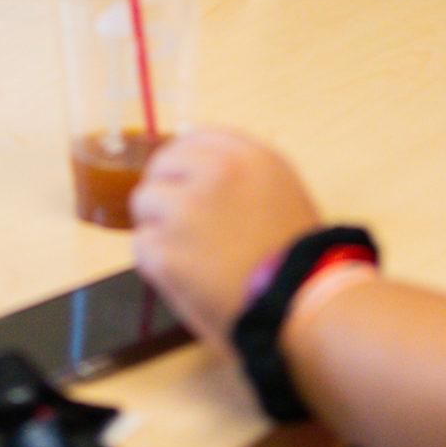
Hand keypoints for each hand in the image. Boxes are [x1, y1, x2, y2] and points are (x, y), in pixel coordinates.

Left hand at [129, 128, 323, 346]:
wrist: (303, 308)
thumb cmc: (300, 262)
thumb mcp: (284, 196)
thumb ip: (245, 177)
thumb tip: (201, 173)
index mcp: (251, 158)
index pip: (197, 138)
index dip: (186, 162)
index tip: (184, 182)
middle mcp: (216, 173)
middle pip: (163, 164)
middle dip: (165, 190)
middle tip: (173, 221)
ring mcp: (187, 209)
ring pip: (144, 201)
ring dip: (158, 226)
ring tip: (184, 255)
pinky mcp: (166, 249)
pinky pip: (142, 244)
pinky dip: (155, 263)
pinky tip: (181, 277)